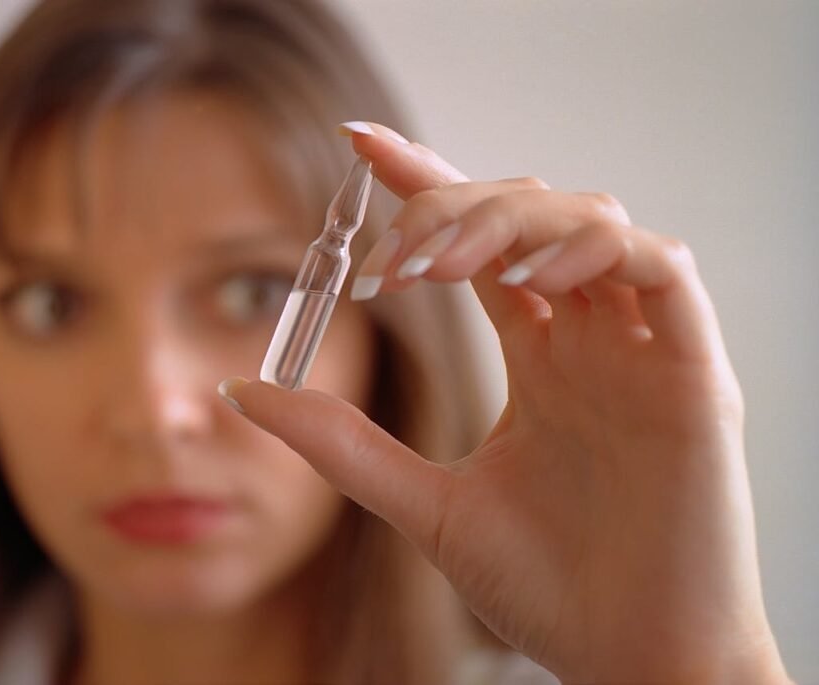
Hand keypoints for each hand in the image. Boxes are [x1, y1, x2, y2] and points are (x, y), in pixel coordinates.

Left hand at [220, 123, 789, 683]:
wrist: (629, 663)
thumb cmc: (546, 586)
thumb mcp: (423, 503)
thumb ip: (339, 444)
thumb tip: (240, 393)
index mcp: (540, 357)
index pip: (480, 243)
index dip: (425, 183)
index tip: (357, 146)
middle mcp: (590, 337)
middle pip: (528, 215)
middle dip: (451, 208)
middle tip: (387, 255)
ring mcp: (642, 348)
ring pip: (590, 219)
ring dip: (507, 219)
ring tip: (434, 263)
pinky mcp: (696, 371)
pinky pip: (662, 268)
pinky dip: (595, 248)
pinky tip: (529, 274)